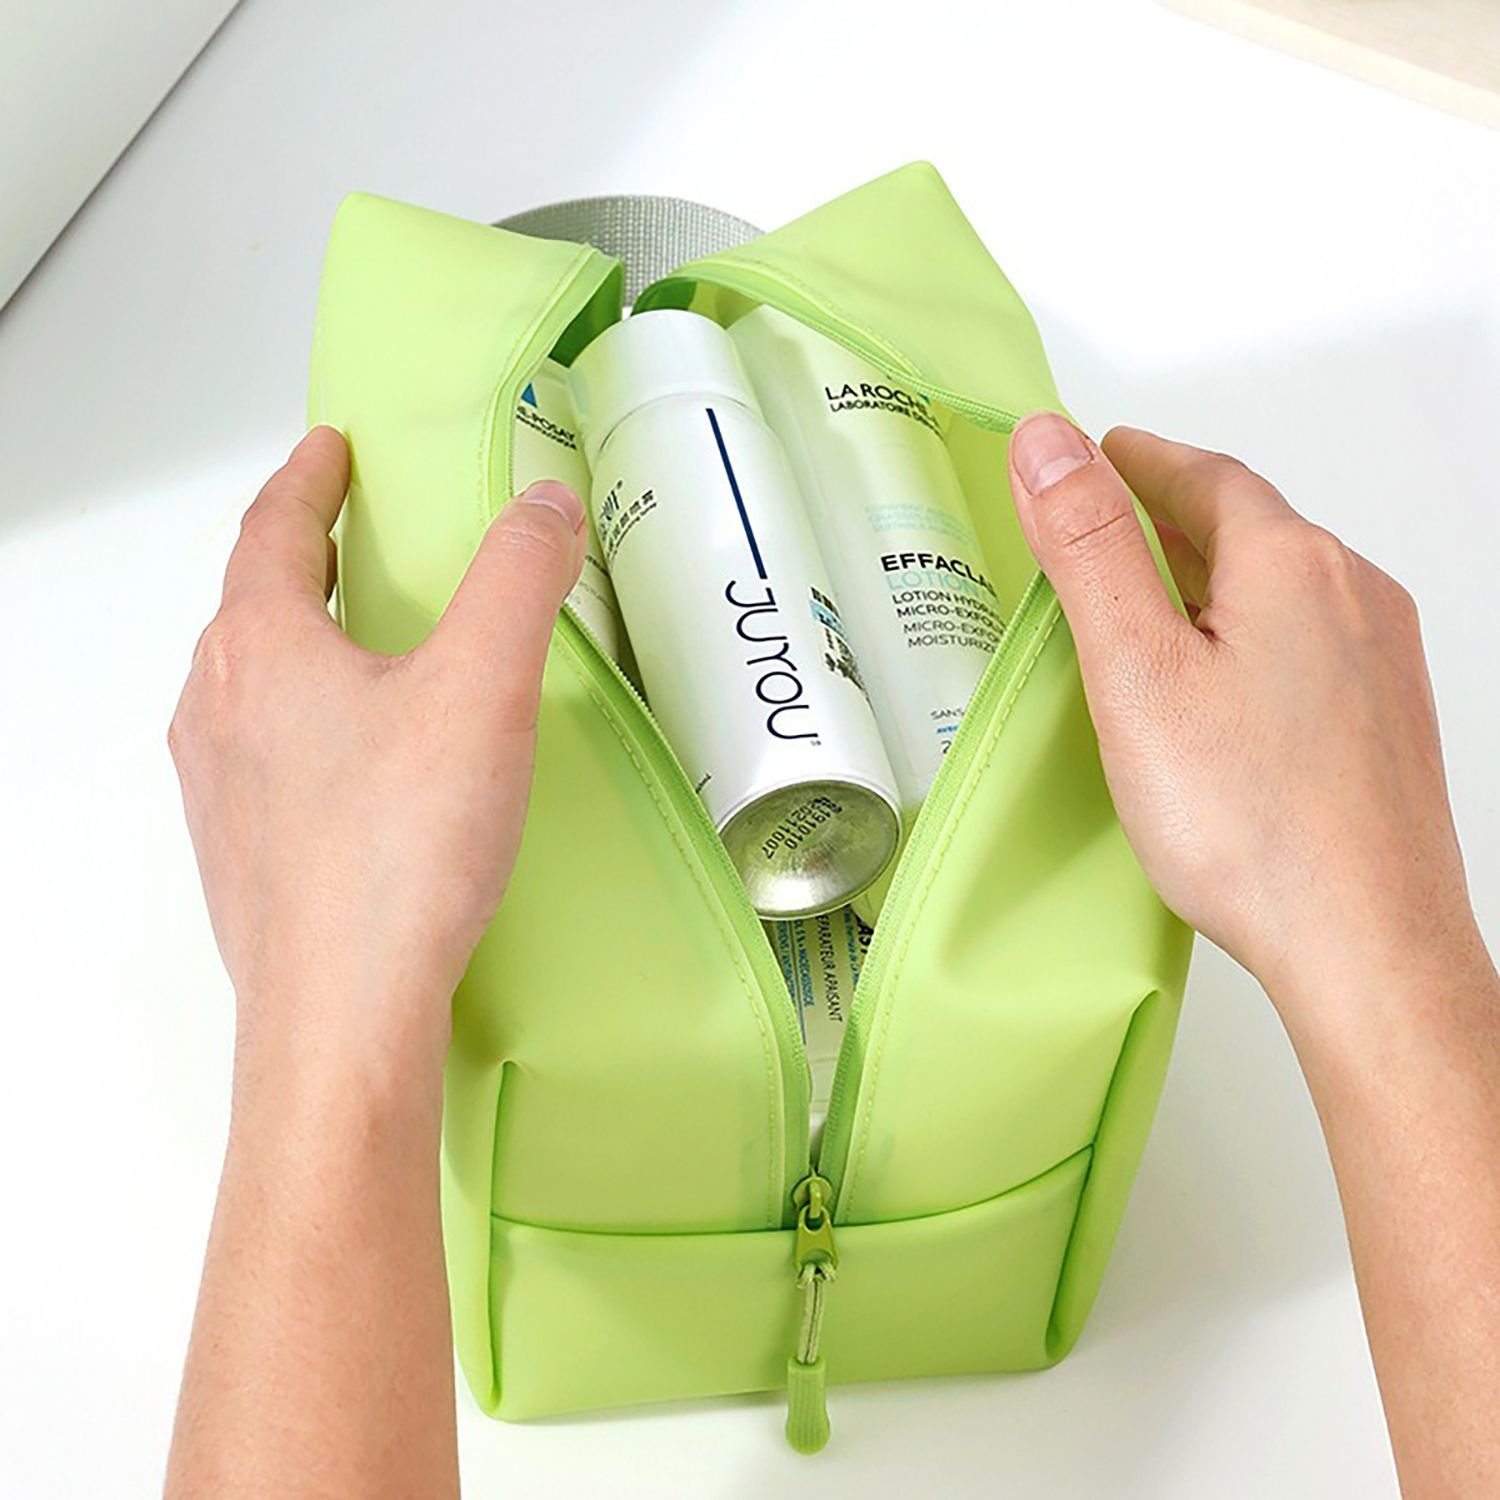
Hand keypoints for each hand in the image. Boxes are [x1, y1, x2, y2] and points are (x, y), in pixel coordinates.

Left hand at [168, 427, 586, 1096]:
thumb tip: (543, 503)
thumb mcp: (482, 687)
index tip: (330, 451)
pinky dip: (300, 722)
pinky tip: (354, 762)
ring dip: (294, 645)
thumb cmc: (397, 853)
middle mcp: (219, 711)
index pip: (271, 530)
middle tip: (344, 538)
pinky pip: (263, 756)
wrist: (343, 1015)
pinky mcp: (242, 856)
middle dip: (295, 558)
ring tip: (352, 644)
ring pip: (249, 685)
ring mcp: (220, 789)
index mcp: (261, 650)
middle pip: (249, 605)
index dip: (307, 480)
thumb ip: (518, 580)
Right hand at [1006, 414, 1481, 1031]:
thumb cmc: (1252, 823)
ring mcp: (1380, 659)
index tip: (1090, 456)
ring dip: (1209, 572)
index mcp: (1293, 565)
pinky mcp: (1383, 718)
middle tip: (1101, 521)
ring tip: (1144, 598)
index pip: (1203, 474)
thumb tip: (1047, 440)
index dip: (1136, 459)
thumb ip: (1089, 549)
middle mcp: (1354, 595)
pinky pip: (1306, 638)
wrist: (1367, 948)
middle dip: (1168, 513)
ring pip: (1280, 584)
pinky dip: (1246, 627)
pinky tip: (1214, 678)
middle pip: (1249, 523)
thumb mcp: (1137, 672)